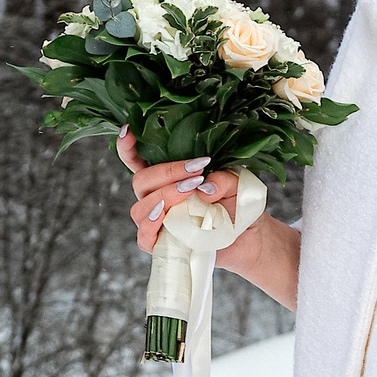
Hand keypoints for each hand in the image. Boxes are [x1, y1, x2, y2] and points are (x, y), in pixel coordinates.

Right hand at [115, 128, 243, 255]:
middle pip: (140, 180)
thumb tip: (204, 186)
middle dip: (166, 173)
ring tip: (191, 191)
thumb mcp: (237, 184)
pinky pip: (144, 237)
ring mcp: (158, 222)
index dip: (127, 146)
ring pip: (141, 207)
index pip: (137, 161)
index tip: (128, 130)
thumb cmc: (237, 205)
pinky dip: (151, 225)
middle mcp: (156, 197)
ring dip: (165, 195)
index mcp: (167, 178)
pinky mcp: (163, 245)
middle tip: (197, 172)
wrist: (250, 237)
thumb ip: (223, 179)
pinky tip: (164, 215)